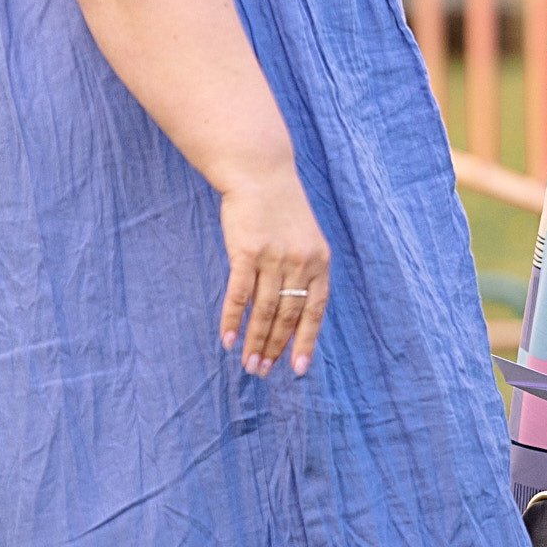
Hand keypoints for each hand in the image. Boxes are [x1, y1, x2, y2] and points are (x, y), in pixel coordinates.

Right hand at [217, 167, 330, 376]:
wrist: (261, 174)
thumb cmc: (282, 211)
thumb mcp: (305, 240)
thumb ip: (303, 273)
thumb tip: (294, 315)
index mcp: (320, 263)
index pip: (314, 312)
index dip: (305, 341)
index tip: (297, 369)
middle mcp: (301, 263)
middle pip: (287, 316)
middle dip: (275, 348)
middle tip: (261, 372)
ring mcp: (274, 257)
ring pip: (264, 311)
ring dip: (254, 341)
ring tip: (248, 364)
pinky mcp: (247, 251)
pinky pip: (240, 294)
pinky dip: (232, 319)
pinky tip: (226, 339)